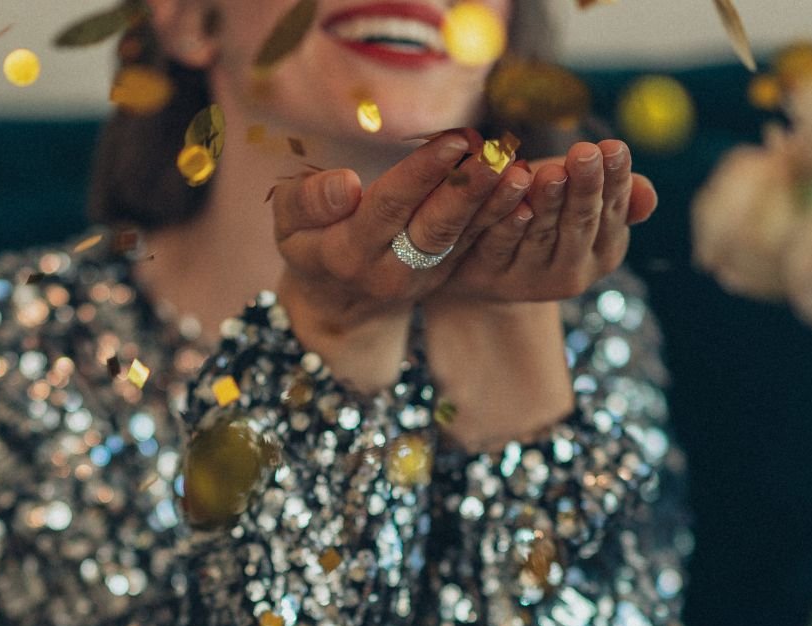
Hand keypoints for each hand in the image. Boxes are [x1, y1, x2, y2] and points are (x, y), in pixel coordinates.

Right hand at [271, 132, 530, 387]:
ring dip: (492, 205)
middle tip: (497, 154)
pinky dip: (498, 218)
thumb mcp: (289, 222)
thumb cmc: (308, 241)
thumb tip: (346, 185)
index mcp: (346, 254)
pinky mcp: (443, 277)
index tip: (453, 140)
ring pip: (460, 239)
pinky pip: (474, 246)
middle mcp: (387, 272)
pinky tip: (522, 189)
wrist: (335, 298)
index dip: (422, 175)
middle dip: (467, 190)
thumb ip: (309, 201)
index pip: (388, 208)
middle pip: (433, 229)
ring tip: (518, 168)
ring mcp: (420, 280)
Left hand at [429, 139, 657, 308]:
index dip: (615, 179)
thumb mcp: (581, 200)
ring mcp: (532, 280)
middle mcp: (573, 271)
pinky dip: (508, 224)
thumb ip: (613, 195)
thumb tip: (649, 197)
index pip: (614, 210)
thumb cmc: (548, 216)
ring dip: (547, 203)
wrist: (492, 268)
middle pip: (580, 223)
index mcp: (604, 250)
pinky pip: (501, 248)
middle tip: (585, 152)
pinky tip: (512, 203)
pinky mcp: (494, 280)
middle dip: (584, 187)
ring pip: (542, 235)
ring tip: (551, 172)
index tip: (614, 147)